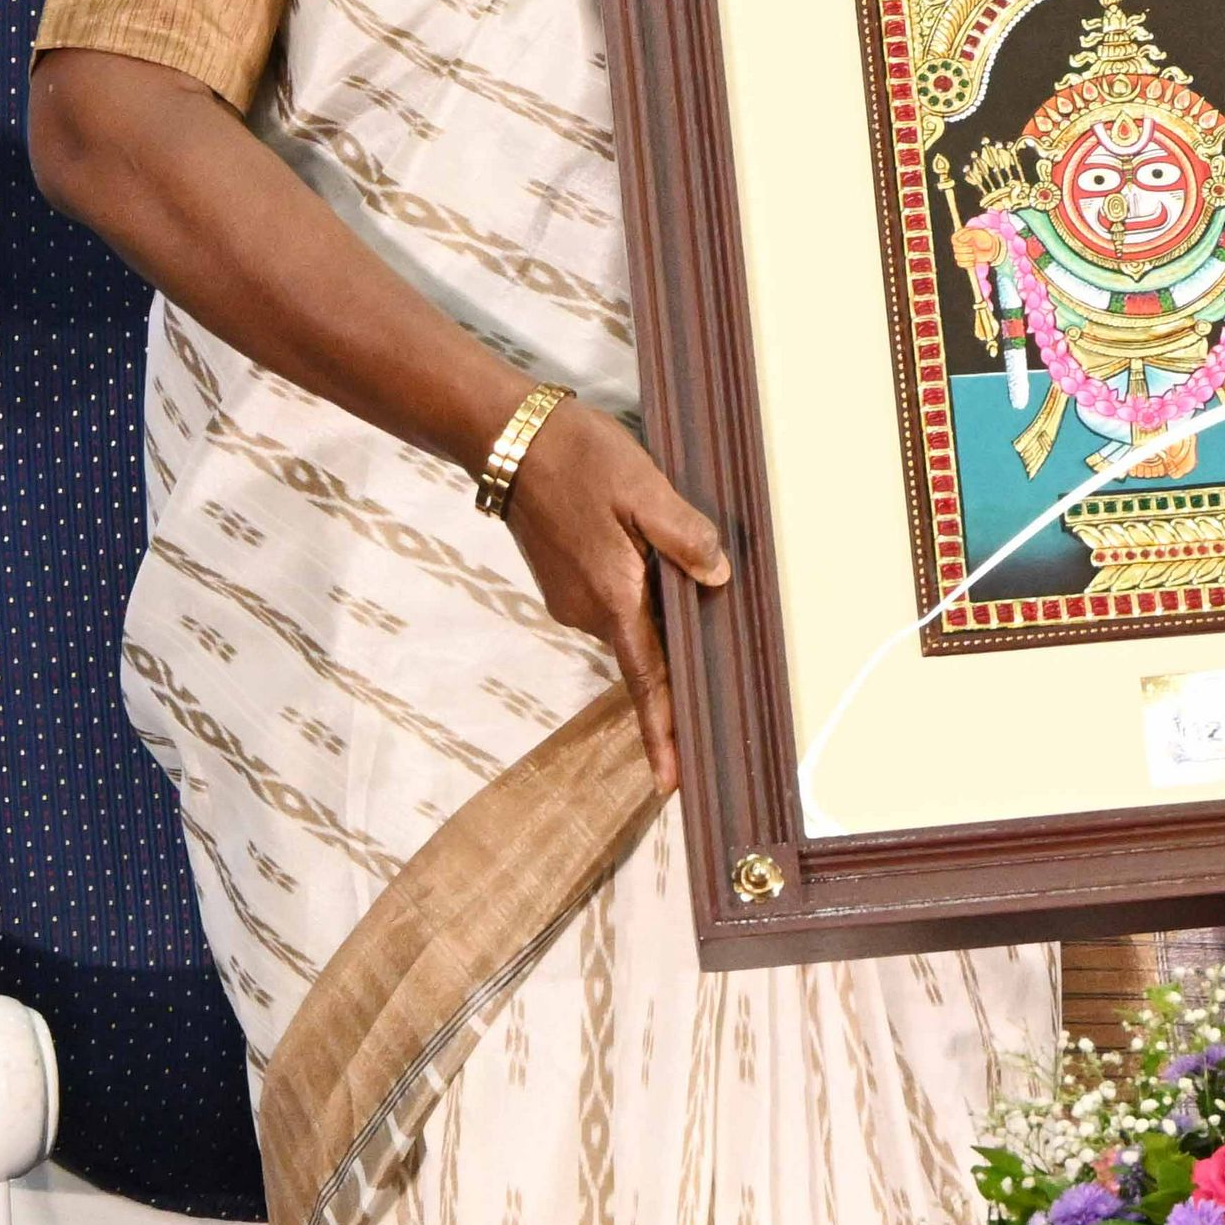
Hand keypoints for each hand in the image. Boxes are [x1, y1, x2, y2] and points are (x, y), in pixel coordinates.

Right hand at [496, 397, 729, 792]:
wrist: (506, 440)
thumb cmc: (579, 458)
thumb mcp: (644, 487)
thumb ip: (683, 535)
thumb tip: (718, 577)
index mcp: (612, 598)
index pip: (646, 682)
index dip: (661, 733)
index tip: (671, 783)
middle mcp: (587, 612)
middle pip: (647, 651)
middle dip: (679, 656)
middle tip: (717, 651)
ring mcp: (571, 599)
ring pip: (632, 621)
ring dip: (660, 613)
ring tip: (688, 578)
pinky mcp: (564, 582)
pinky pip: (614, 602)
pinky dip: (639, 594)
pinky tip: (653, 560)